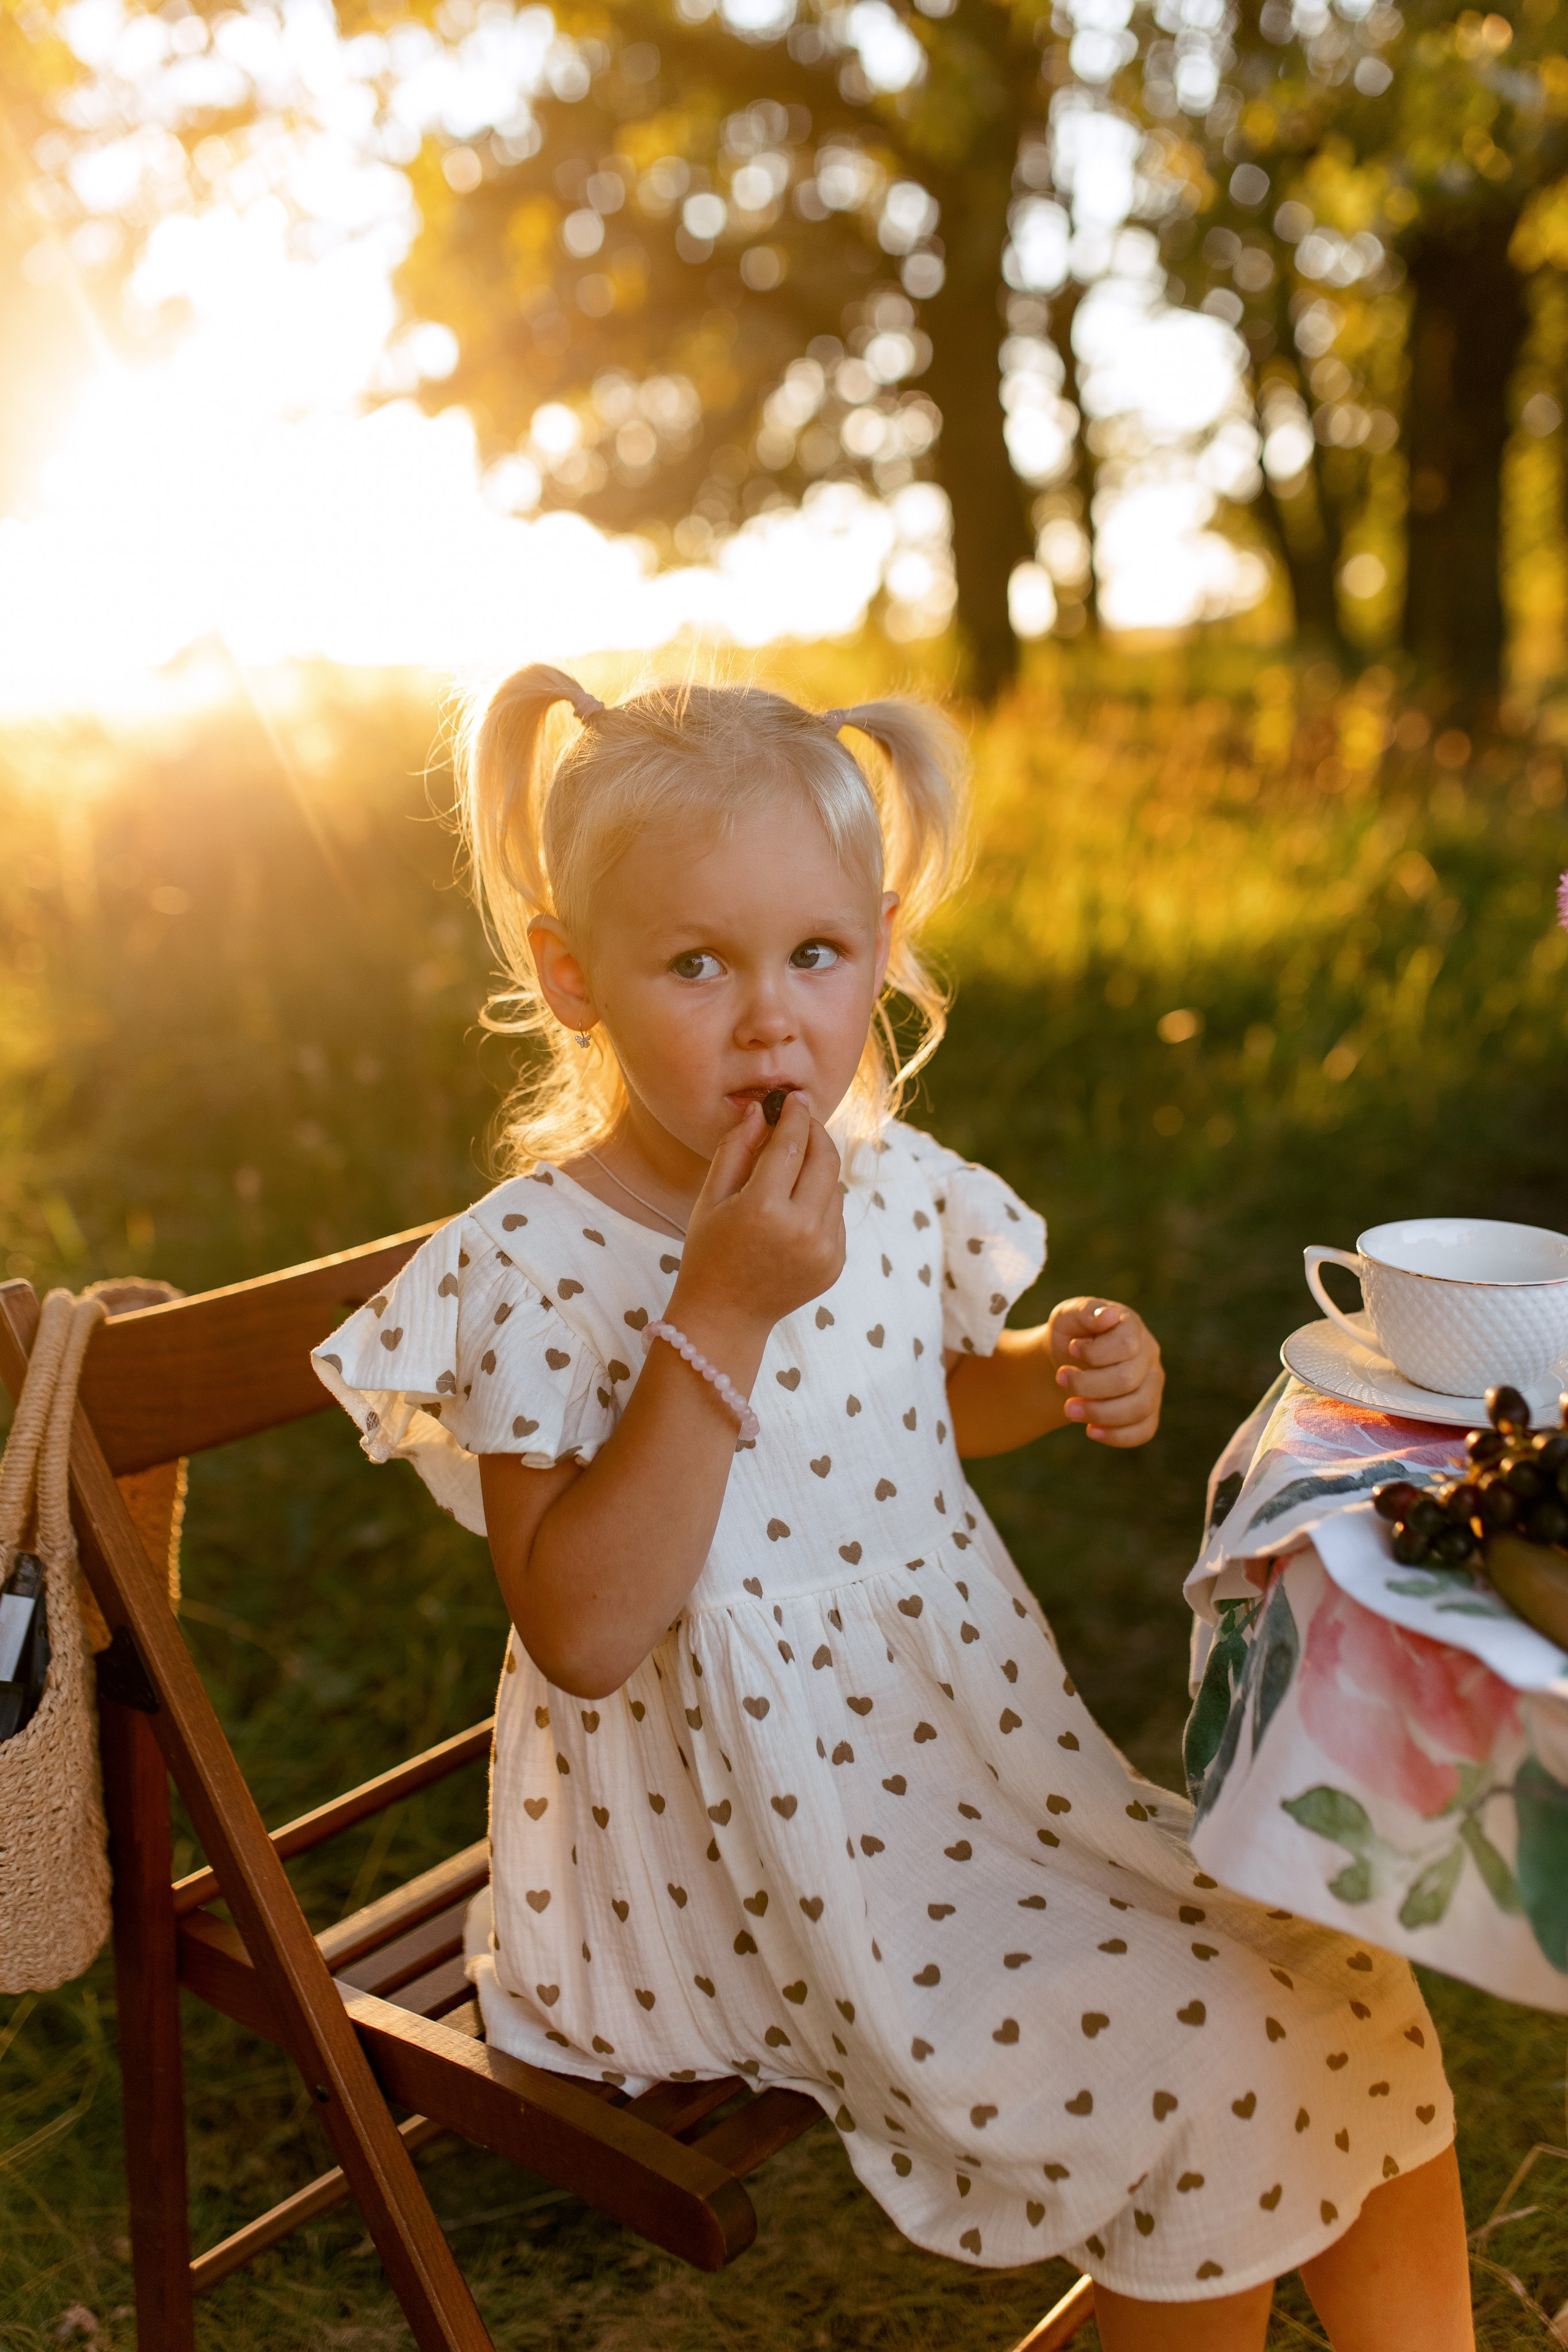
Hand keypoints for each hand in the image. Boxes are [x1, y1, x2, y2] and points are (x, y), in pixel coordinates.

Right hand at [670, 1092, 845, 1346]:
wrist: (726, 1317)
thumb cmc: (709, 1252)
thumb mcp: (712, 1198)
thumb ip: (735, 1149)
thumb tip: (758, 1110)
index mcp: (764, 1209)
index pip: (791, 1144)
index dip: (794, 1116)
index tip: (793, 1099)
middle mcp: (802, 1229)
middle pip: (825, 1159)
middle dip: (815, 1132)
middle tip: (801, 1120)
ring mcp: (824, 1249)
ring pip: (835, 1185)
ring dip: (818, 1166)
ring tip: (791, 1165)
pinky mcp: (836, 1263)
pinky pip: (836, 1214)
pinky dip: (821, 1199)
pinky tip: (795, 1205)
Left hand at [1046, 1297, 1163, 1447]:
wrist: (1068, 1363)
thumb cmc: (1071, 1336)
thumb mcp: (1067, 1316)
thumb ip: (1085, 1311)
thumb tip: (1107, 1316)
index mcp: (1133, 1327)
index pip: (1127, 1343)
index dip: (1094, 1353)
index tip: (1071, 1349)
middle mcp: (1149, 1355)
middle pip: (1128, 1379)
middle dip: (1088, 1385)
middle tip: (1061, 1380)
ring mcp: (1152, 1385)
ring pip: (1139, 1408)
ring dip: (1099, 1413)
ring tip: (1069, 1409)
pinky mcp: (1148, 1412)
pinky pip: (1144, 1431)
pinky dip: (1117, 1436)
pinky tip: (1091, 1431)